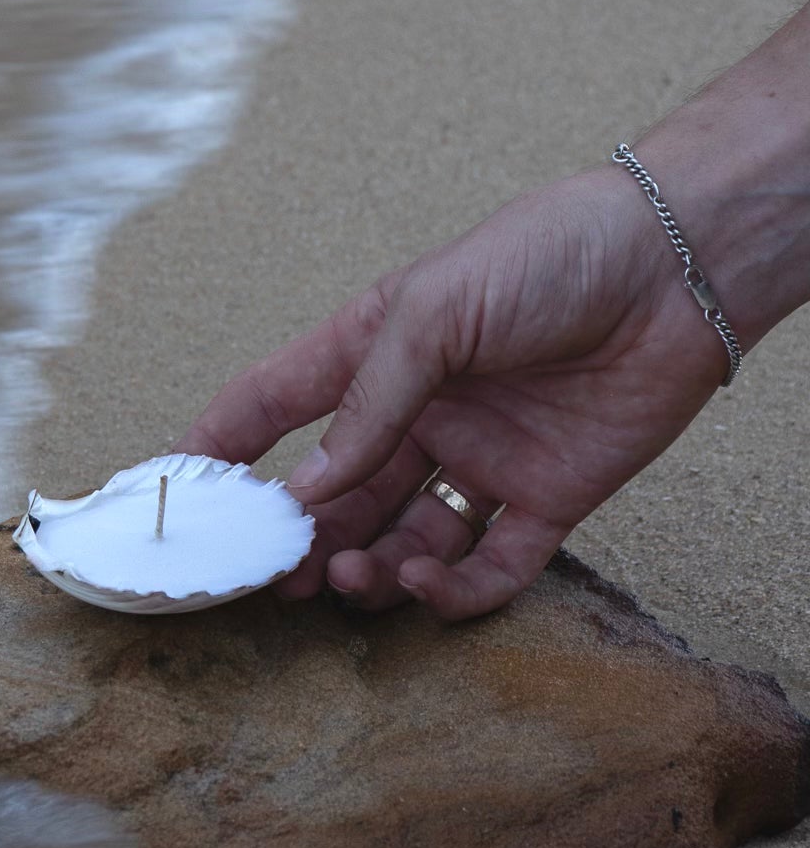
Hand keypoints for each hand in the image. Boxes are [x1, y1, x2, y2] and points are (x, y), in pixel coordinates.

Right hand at [176, 167, 728, 619]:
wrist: (674, 267)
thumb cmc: (546, 257)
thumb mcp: (432, 312)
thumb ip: (365, 404)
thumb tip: (303, 494)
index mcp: (374, 357)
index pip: (272, 407)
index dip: (218, 450)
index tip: (173, 498)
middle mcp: (419, 416)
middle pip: (335, 497)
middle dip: (300, 540)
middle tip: (278, 578)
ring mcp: (479, 462)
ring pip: (400, 540)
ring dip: (366, 570)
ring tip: (350, 578)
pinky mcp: (546, 500)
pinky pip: (487, 566)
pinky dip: (450, 590)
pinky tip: (424, 583)